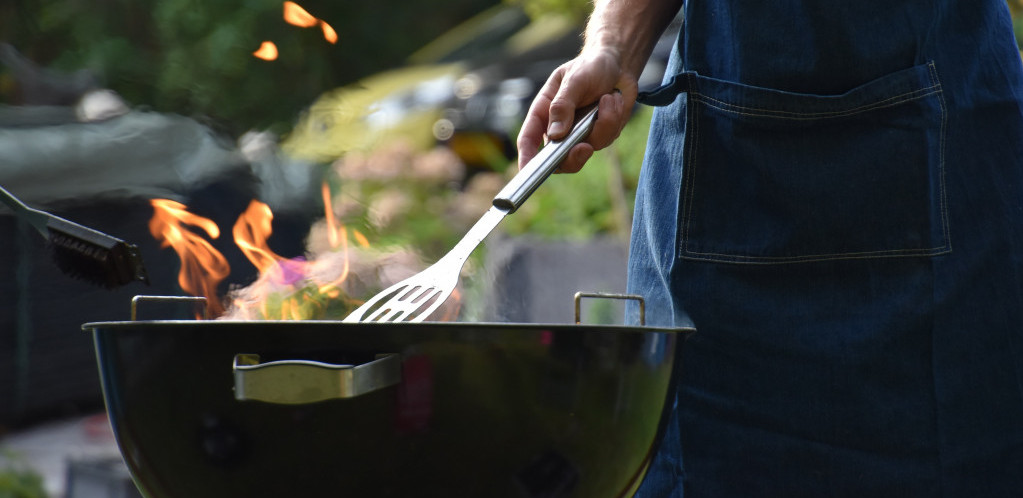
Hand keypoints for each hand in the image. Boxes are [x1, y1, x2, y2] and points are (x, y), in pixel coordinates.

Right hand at [516, 48, 638, 172]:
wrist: (618, 65)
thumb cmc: (589, 67)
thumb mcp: (574, 79)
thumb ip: (563, 105)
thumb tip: (555, 134)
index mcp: (544, 113)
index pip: (529, 140)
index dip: (526, 158)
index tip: (527, 171)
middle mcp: (559, 128)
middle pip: (558, 159)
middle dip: (572, 157)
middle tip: (584, 148)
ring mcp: (580, 134)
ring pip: (588, 149)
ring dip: (603, 124)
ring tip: (608, 98)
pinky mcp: (600, 135)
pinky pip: (607, 139)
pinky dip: (614, 119)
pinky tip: (614, 100)